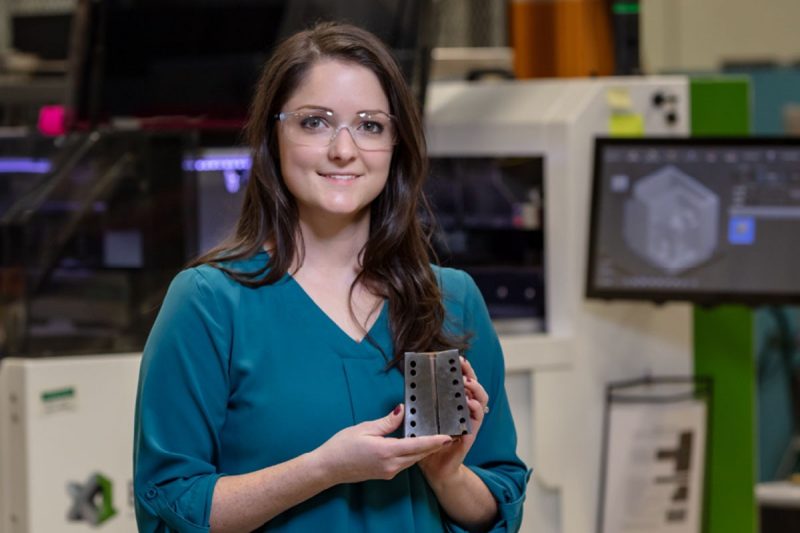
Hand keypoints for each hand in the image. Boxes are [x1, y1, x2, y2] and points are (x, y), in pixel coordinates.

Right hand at [312, 405, 452, 484]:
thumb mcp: (364, 429)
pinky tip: (417, 445)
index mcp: (387, 452)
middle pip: (419, 454)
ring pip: (413, 460)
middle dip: (434, 445)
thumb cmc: (342, 446)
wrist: (328, 468)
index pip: (417, 446)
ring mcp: (388, 472)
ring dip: (425, 450)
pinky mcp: (385, 473)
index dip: (435, 441)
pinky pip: (405, 463)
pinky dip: (413, 453)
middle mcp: (391, 465)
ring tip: (438, 438)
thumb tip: (402, 411)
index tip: (449, 436)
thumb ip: (387, 422)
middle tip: (449, 433)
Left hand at [418, 356, 488, 488]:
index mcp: (453, 405)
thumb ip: (418, 405)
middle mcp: (464, 411)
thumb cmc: (426, 442)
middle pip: (474, 387)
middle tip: (462, 364)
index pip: (461, 382)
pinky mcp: (470, 434)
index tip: (457, 358)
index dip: (461, 369)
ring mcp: (469, 422)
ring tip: (466, 382)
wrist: (434, 468)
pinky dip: (475, 409)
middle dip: (471, 373)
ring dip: (475, 389)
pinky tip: (468, 403)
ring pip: (481, 400)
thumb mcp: (420, 419)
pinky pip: (477, 420)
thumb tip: (410, 388)